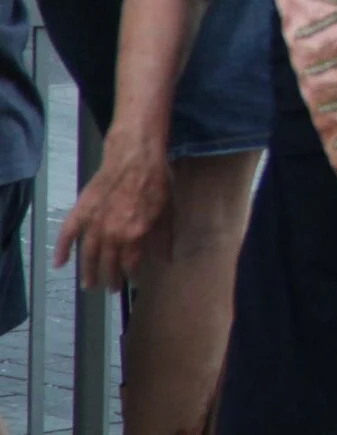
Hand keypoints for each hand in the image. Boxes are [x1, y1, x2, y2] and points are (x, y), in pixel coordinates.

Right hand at [54, 126, 170, 290]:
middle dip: (109, 279)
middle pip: (108, 263)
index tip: (132, 282)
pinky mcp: (81, 210)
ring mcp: (94, 222)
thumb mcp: (167, 210)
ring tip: (88, 284)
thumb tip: (166, 261)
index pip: (130, 264)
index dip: (131, 275)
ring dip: (87, 271)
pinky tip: (59, 263)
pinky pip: (68, 233)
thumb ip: (163, 238)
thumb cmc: (155, 181)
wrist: (135, 156)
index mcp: (134, 235)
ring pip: (88, 254)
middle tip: (110, 289)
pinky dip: (62, 249)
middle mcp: (111, 233)